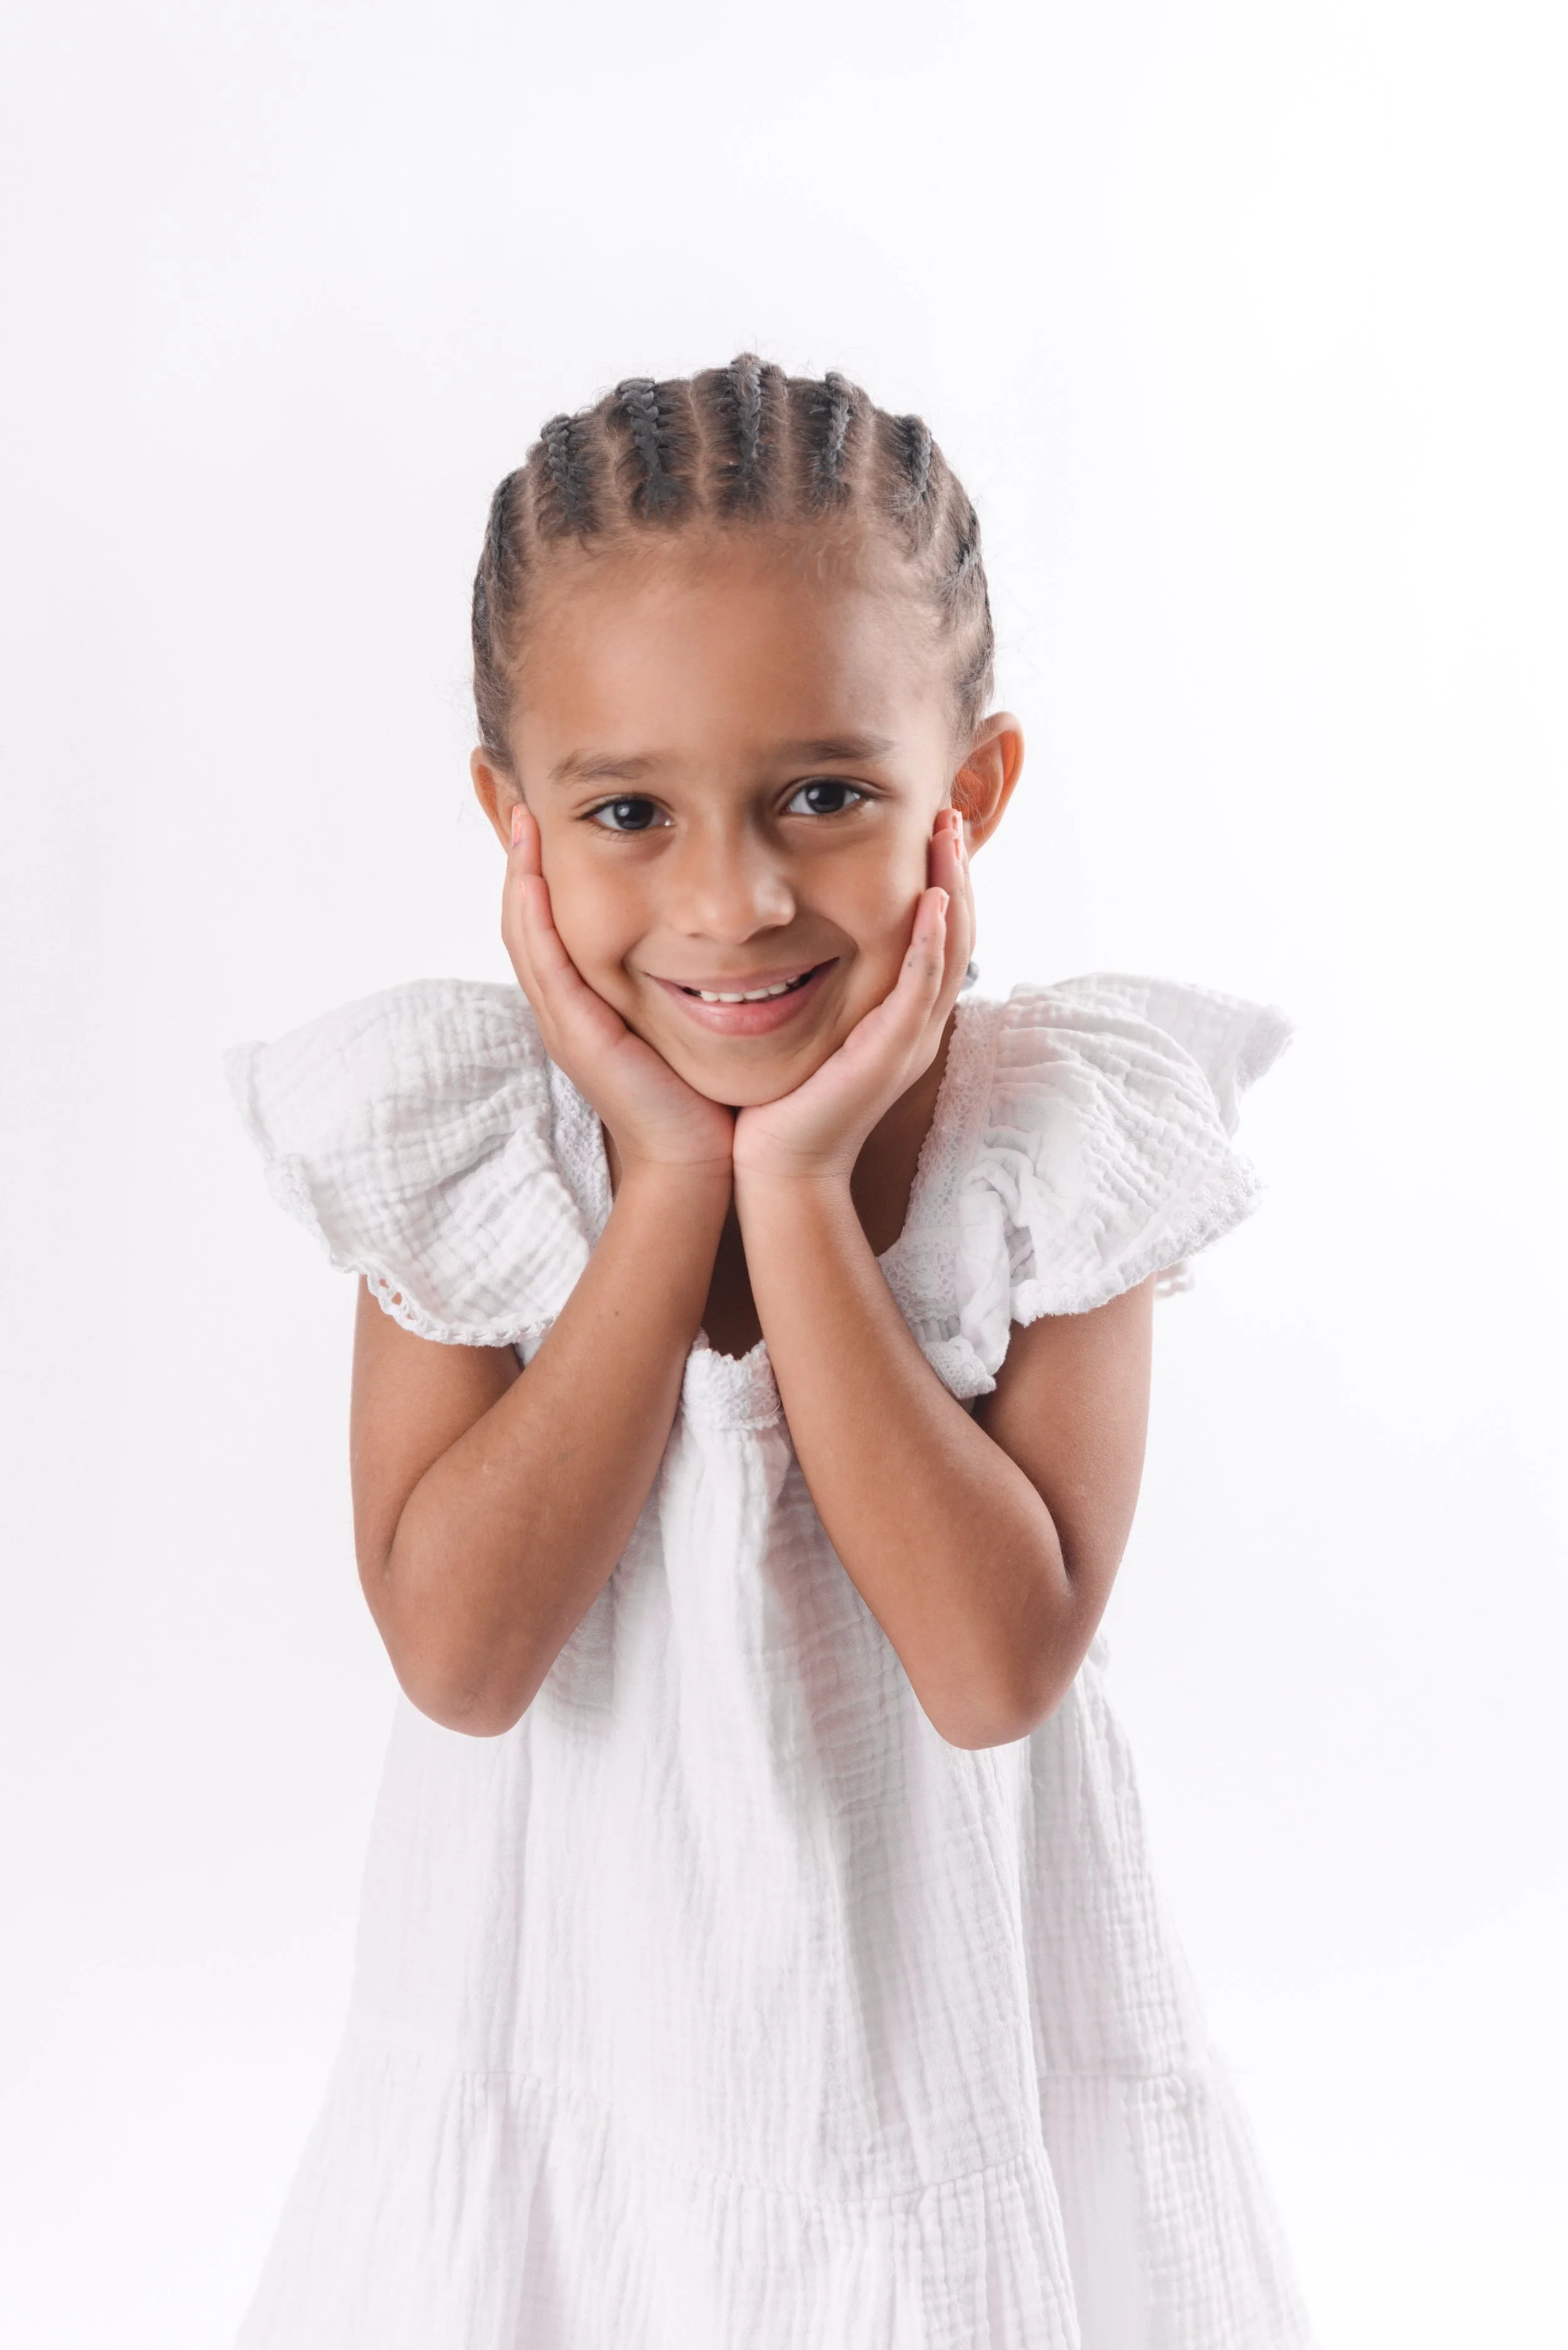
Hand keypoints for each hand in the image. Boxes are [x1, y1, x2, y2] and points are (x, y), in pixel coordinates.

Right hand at [503, 806, 735, 1175]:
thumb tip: (711, 923)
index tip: (542, 806)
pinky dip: (532, 916)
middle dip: (515, 853)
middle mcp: (564, 1005)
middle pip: (523, 914)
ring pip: (524, 932)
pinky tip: (529, 873)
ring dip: (516, 871)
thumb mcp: (685, 1014)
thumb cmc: (699, 1092)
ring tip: (517, 814)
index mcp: (584, 998)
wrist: (698, 1160)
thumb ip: (683, 971)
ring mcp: (563, 1020)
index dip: (538, 863)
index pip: (549, 916)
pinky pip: (544, 965)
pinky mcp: (577, 1035)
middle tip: (511, 791)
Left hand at [732, 808, 974, 1183]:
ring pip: (950, 952)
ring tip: (949, 837)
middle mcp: (917, 1025)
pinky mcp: (890, 1056)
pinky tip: (930, 902)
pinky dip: (928, 944)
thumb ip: (816, 979)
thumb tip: (793, 929)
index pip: (938, 935)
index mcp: (903, 1016)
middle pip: (957, 933)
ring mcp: (910, 1041)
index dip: (942, 879)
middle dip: (956, 870)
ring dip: (954, 890)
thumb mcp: (808, 1022)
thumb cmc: (782, 1098)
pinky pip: (919, 991)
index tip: (930, 827)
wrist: (777, 1165)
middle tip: (948, 813)